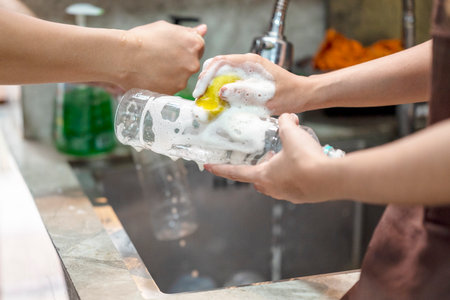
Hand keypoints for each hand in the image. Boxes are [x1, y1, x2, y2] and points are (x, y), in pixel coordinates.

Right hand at [116, 21, 206, 93]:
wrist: (123, 57)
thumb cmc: (142, 39)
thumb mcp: (166, 28)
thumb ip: (187, 32)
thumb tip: (203, 30)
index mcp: (194, 44)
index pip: (198, 48)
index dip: (184, 48)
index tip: (172, 50)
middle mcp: (193, 63)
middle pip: (191, 65)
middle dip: (179, 63)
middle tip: (160, 59)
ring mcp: (184, 80)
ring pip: (181, 78)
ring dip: (171, 75)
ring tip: (153, 68)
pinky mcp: (173, 92)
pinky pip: (171, 88)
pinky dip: (163, 84)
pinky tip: (152, 77)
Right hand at [193, 53, 310, 114]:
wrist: (302, 95)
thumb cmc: (289, 94)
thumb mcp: (266, 97)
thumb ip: (244, 93)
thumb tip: (222, 91)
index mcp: (250, 62)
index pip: (220, 62)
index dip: (206, 76)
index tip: (200, 91)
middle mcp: (247, 62)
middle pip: (217, 65)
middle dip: (205, 79)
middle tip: (199, 96)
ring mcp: (247, 69)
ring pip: (221, 72)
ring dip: (211, 84)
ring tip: (205, 99)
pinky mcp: (248, 78)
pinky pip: (229, 79)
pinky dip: (219, 88)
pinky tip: (217, 99)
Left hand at [205, 113, 330, 203]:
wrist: (331, 178)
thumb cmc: (306, 159)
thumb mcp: (291, 135)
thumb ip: (285, 123)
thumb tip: (287, 117)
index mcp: (263, 176)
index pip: (235, 172)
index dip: (220, 168)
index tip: (208, 166)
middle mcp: (272, 188)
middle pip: (257, 179)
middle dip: (256, 169)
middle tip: (263, 157)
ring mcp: (288, 195)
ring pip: (275, 184)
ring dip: (275, 173)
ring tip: (284, 159)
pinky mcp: (303, 197)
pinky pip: (292, 186)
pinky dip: (292, 177)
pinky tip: (302, 166)